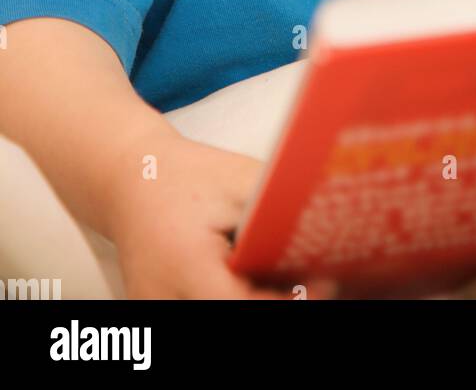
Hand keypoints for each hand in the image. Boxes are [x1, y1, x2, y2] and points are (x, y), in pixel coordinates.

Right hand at [105, 126, 335, 299]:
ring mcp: (155, 312)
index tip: (321, 285)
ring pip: (218, 321)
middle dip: (276, 305)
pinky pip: (201, 316)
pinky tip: (254, 285)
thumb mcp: (240, 180)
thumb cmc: (184, 175)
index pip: (243, 307)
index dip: (288, 302)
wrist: (128, 178)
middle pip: (230, 319)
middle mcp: (163, 299)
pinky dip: (231, 302)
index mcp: (186, 266)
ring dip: (252, 304)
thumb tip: (326, 232)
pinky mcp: (156, 314)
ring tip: (285, 284)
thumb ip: (277, 209)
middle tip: (310, 284)